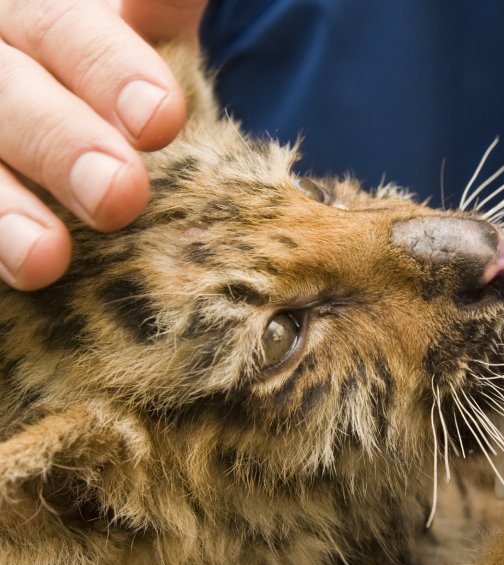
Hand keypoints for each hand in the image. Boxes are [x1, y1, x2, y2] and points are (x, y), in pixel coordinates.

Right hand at [0, 0, 206, 289]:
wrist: (75, 114)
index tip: (160, 120)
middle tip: (120, 195)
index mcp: (38, 13)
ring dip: (2, 213)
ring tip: (45, 260)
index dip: (108, 69)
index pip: (62, 25)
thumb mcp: (145, 33)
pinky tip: (23, 273)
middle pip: (6, 93)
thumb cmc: (119, 77)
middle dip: (59, 143)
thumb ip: (162, 8)